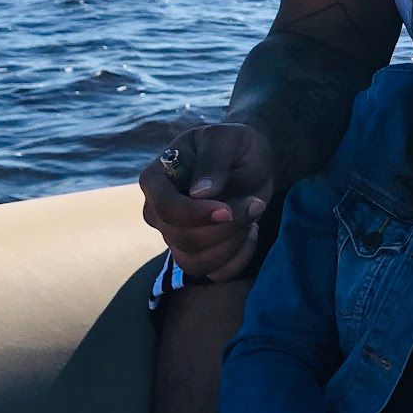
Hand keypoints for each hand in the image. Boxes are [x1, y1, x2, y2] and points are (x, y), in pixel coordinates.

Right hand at [138, 123, 274, 281]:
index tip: (228, 209)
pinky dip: (239, 259)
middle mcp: (159, 212)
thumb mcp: (227, 139)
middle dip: (224, 228)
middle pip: (181, 238)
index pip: (164, 209)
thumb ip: (213, 161)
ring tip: (252, 217)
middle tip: (256, 204)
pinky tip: (251, 233)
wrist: (249, 162)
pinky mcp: (197, 253)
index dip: (195, 214)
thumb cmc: (233, 146)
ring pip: (194, 263)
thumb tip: (199, 192)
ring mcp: (175, 236)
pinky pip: (214, 273)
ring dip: (232, 245)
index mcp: (156, 179)